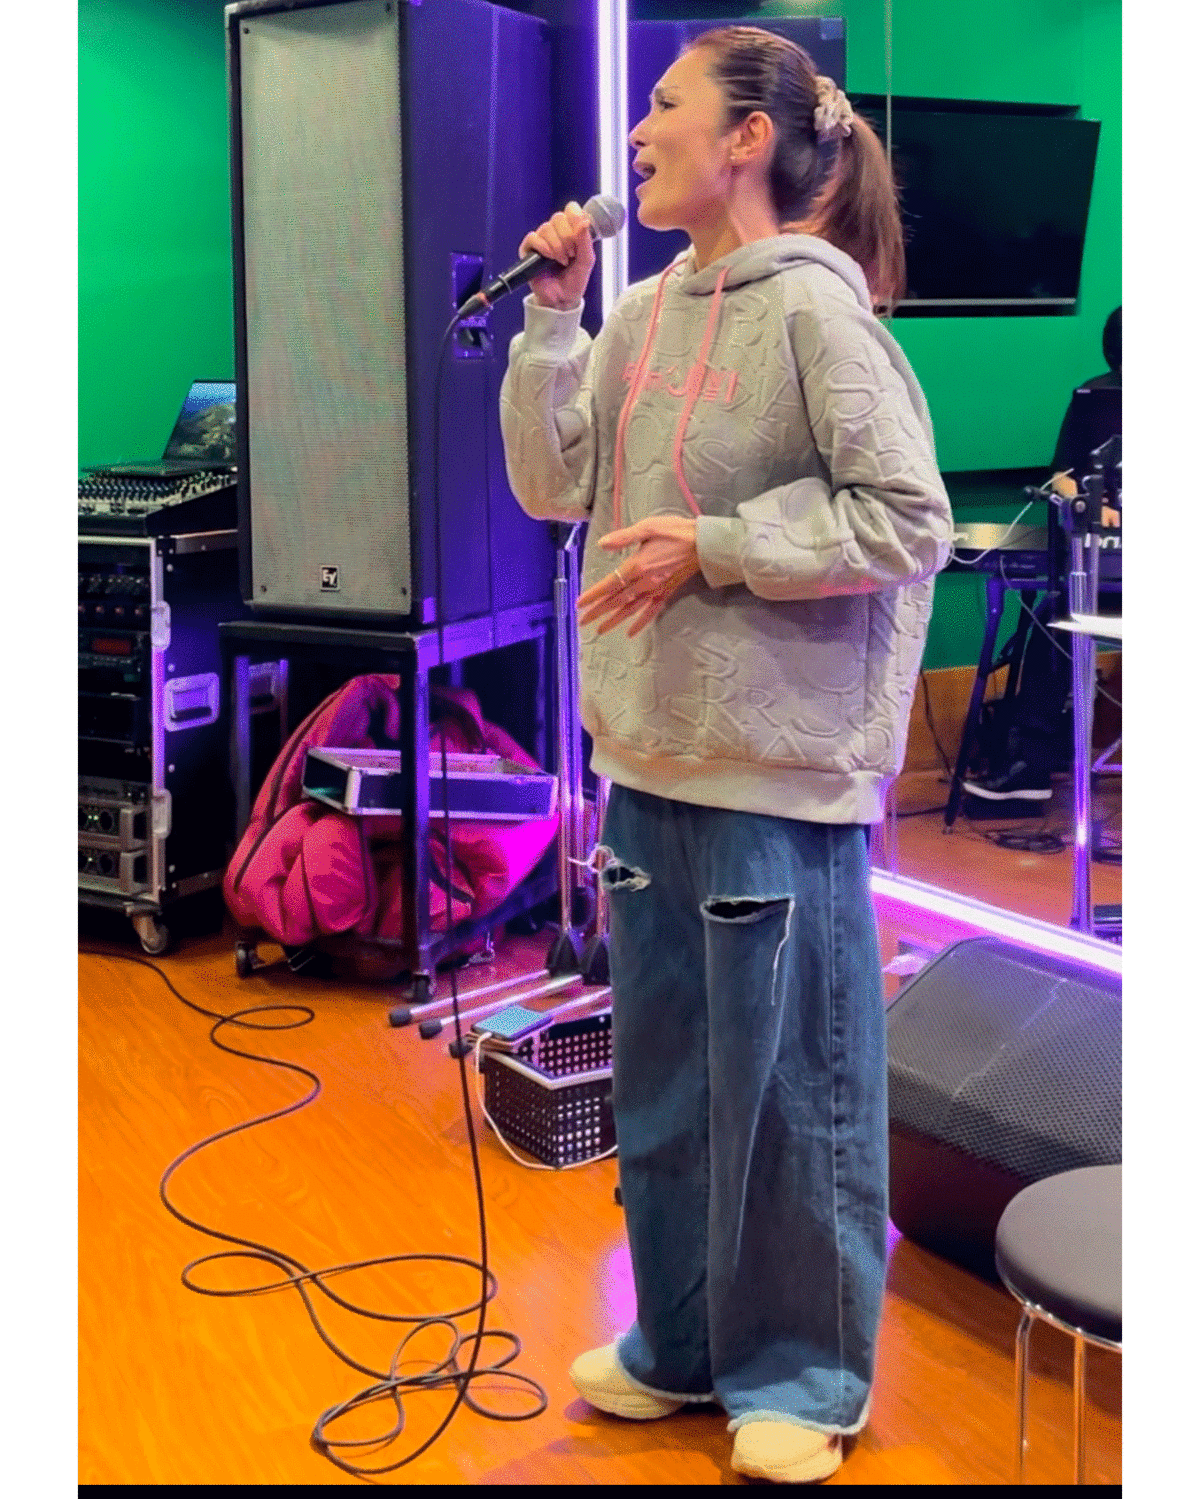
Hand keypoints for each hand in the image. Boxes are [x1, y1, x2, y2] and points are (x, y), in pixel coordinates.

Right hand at [520, 201, 595, 309]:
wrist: (562, 299)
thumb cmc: (574, 280)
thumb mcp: (587, 260)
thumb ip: (586, 240)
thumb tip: (584, 221)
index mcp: (570, 230)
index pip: (571, 209)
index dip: (575, 218)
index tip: (579, 234)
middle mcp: (555, 232)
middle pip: (558, 218)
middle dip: (567, 237)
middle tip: (571, 254)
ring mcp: (541, 240)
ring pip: (546, 228)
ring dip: (557, 246)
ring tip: (562, 261)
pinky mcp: (529, 249)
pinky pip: (533, 237)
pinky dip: (543, 247)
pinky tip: (549, 257)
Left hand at [577, 516, 700, 637]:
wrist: (703, 543)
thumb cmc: (676, 531)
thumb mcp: (648, 527)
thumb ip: (623, 537)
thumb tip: (602, 544)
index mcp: (637, 565)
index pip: (609, 584)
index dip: (593, 595)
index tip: (579, 604)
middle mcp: (644, 581)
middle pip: (616, 600)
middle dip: (598, 611)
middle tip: (583, 621)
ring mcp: (656, 589)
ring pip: (631, 609)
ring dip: (614, 620)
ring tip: (600, 630)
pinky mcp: (667, 592)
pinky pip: (651, 611)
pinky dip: (640, 623)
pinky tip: (631, 632)